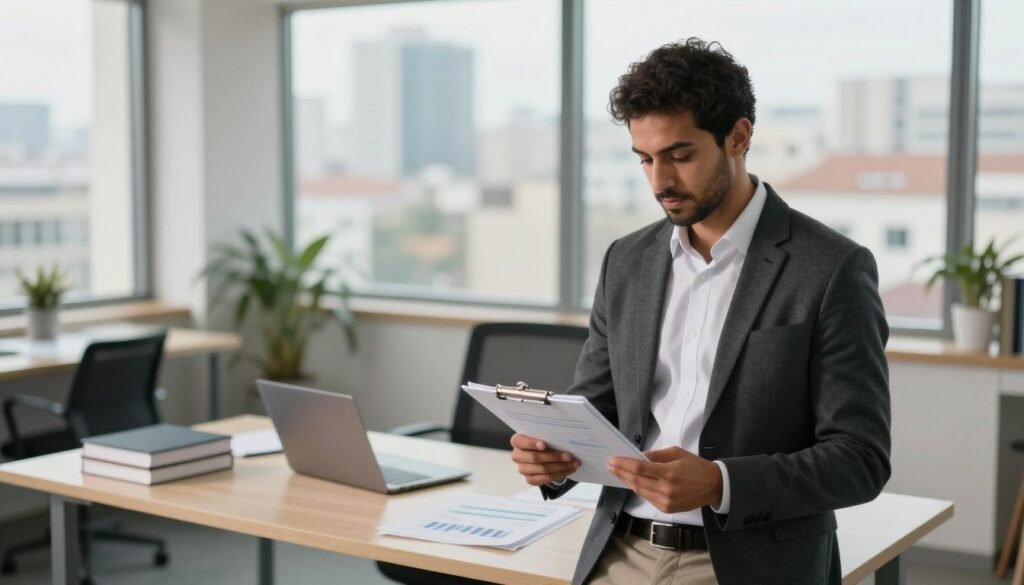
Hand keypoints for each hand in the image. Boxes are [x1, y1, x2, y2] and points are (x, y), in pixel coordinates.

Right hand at [510, 433, 579, 485]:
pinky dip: (559, 474)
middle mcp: (517, 456)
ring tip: (574, 463)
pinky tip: (569, 469)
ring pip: (542, 469)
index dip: (531, 443)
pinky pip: (545, 479)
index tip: (544, 445)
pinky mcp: (530, 479)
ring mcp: (522, 469)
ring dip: (560, 467)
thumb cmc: (544, 441)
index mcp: (517, 441)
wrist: (544, 454)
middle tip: (569, 455)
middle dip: (554, 456)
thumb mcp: (543, 435)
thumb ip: (548, 435)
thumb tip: (564, 437)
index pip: (520, 442)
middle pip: (535, 458)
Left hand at [607, 446, 722, 513]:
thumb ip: (657, 455)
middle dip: (621, 473)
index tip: (612, 460)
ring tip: (618, 473)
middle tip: (610, 466)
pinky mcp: (667, 509)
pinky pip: (648, 498)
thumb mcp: (677, 453)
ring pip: (640, 491)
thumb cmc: (696, 466)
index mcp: (669, 473)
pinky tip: (633, 482)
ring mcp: (666, 501)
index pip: (640, 468)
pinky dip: (639, 490)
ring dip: (627, 482)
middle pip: (636, 481)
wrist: (714, 486)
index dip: (623, 464)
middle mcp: (666, 489)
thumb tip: (639, 456)